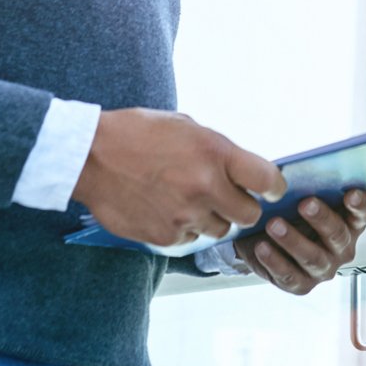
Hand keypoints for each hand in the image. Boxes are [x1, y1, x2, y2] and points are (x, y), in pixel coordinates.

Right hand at [72, 109, 281, 247]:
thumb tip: (240, 170)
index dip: (273, 186)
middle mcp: (206, 188)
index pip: (268, 180)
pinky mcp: (165, 236)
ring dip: (212, 218)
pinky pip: (189, 239)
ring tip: (189, 199)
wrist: (91, 157)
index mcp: (216, 154)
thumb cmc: (137, 134)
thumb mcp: (187, 127)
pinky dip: (184, 228)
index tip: (269, 188)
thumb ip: (218, 151)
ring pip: (219, 231)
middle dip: (242, 206)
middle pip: (249, 215)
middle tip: (227, 196)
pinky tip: (166, 208)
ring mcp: (185, 216)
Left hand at [235, 188, 365, 295]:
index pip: (363, 213)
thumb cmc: (289, 213)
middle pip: (337, 234)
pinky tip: (262, 247)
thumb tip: (295, 174)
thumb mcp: (300, 196)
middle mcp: (342, 248)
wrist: (264, 240)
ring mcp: (324, 268)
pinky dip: (275, 261)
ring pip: (313, 257)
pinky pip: (290, 276)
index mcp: (349, 222)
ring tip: (273, 224)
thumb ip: (307, 187)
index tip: (350, 194)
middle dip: (321, 218)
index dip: (359, 205)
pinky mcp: (302, 285)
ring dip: (293, 240)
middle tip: (305, 203)